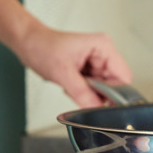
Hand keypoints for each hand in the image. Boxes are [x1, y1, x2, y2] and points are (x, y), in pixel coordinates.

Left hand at [18, 25, 132, 107]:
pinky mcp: (89, 71)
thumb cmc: (42, 46)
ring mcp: (97, 63)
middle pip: (116, 85)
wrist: (28, 43)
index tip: (104, 104)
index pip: (124, 76)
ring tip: (72, 85)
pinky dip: (83, 93)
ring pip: (104, 90)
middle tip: (81, 92)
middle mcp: (104, 54)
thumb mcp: (62, 72)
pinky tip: (71, 85)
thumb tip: (96, 108)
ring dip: (90, 94)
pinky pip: (94, 90)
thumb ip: (81, 92)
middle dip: (100, 95)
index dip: (117, 93)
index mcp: (103, 47)